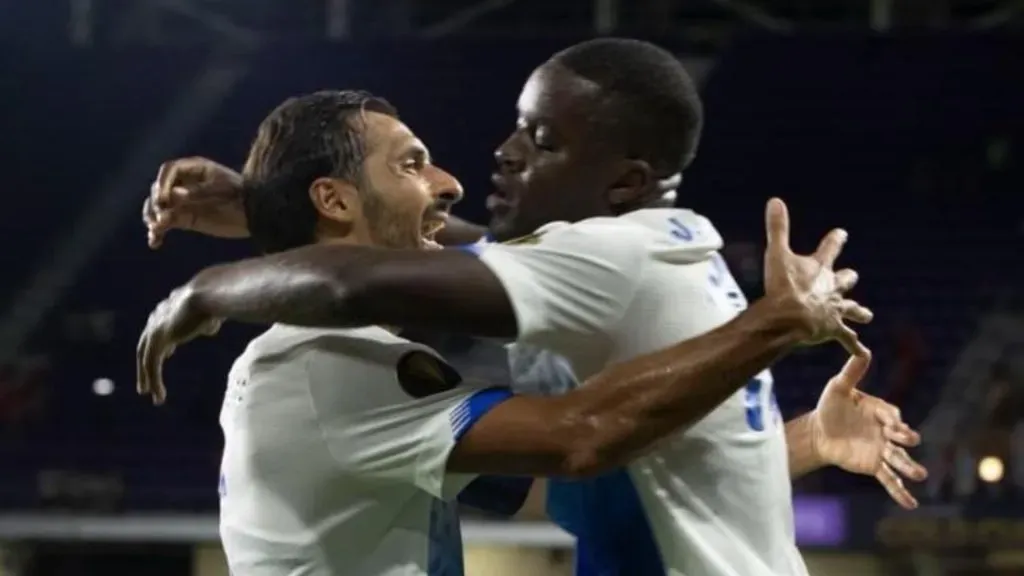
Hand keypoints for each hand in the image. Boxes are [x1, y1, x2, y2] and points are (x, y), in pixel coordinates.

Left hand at [136, 286, 221, 404]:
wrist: (209, 293)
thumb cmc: (216, 298)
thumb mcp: (212, 312)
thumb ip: (208, 320)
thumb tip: (210, 328)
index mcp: (169, 309)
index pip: (160, 328)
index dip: (162, 342)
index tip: (168, 354)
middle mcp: (157, 317)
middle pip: (145, 345)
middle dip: (145, 364)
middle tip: (145, 381)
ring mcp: (155, 329)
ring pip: (146, 358)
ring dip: (146, 377)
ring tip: (147, 393)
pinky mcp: (158, 340)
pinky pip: (152, 365)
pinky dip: (154, 381)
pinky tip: (159, 396)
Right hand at [143, 157, 248, 247]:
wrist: (255, 215)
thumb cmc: (242, 196)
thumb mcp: (223, 190)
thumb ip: (199, 192)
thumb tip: (174, 195)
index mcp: (194, 169)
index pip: (169, 170)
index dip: (163, 183)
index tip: (163, 198)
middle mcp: (184, 183)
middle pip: (159, 189)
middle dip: (157, 202)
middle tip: (163, 216)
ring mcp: (182, 202)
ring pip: (158, 207)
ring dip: (153, 217)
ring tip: (157, 229)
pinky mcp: (184, 219)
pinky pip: (165, 224)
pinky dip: (158, 232)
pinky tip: (155, 242)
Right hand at [762, 197, 872, 354]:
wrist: (791, 317)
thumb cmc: (783, 286)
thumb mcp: (777, 253)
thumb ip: (777, 228)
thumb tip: (775, 200)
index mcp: (819, 268)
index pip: (830, 248)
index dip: (835, 240)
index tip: (842, 233)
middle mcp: (831, 288)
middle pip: (844, 280)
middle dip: (846, 278)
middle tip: (851, 276)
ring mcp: (834, 310)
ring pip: (850, 309)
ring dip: (857, 311)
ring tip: (867, 315)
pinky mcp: (832, 330)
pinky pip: (846, 340)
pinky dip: (854, 346)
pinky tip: (863, 354)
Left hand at [810, 353, 927, 508]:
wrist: (819, 431)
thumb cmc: (830, 407)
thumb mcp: (837, 388)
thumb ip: (851, 373)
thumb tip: (862, 350)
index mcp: (880, 411)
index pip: (891, 415)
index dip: (892, 419)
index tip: (891, 423)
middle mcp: (886, 432)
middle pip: (900, 437)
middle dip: (906, 438)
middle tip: (910, 440)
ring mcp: (882, 450)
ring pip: (899, 459)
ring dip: (910, 468)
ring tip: (921, 475)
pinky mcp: (875, 466)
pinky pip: (890, 479)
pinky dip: (900, 492)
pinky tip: (911, 505)